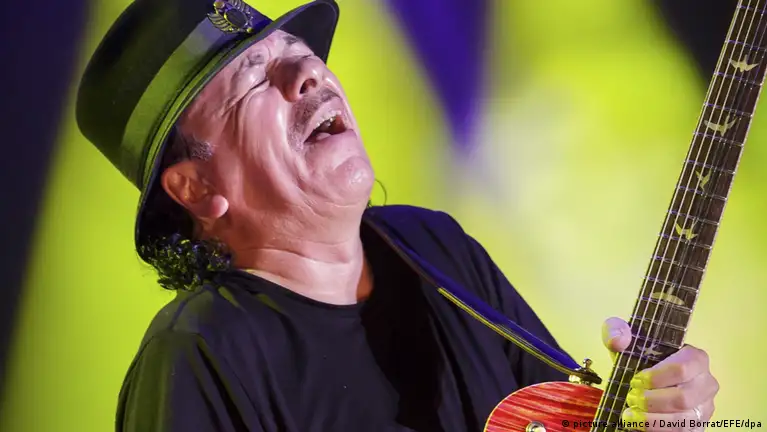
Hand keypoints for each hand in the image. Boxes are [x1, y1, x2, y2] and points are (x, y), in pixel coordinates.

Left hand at [602, 317, 718, 430]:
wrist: (640, 383)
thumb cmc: (637, 360)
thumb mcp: (623, 341)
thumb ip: (617, 331)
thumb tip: (619, 339)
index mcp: (695, 358)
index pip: (682, 368)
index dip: (656, 377)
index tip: (636, 380)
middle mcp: (706, 383)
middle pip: (683, 397)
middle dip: (651, 400)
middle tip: (631, 398)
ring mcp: (705, 407)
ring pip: (684, 420)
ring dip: (652, 419)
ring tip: (630, 415)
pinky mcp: (698, 426)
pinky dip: (657, 430)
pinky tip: (639, 424)